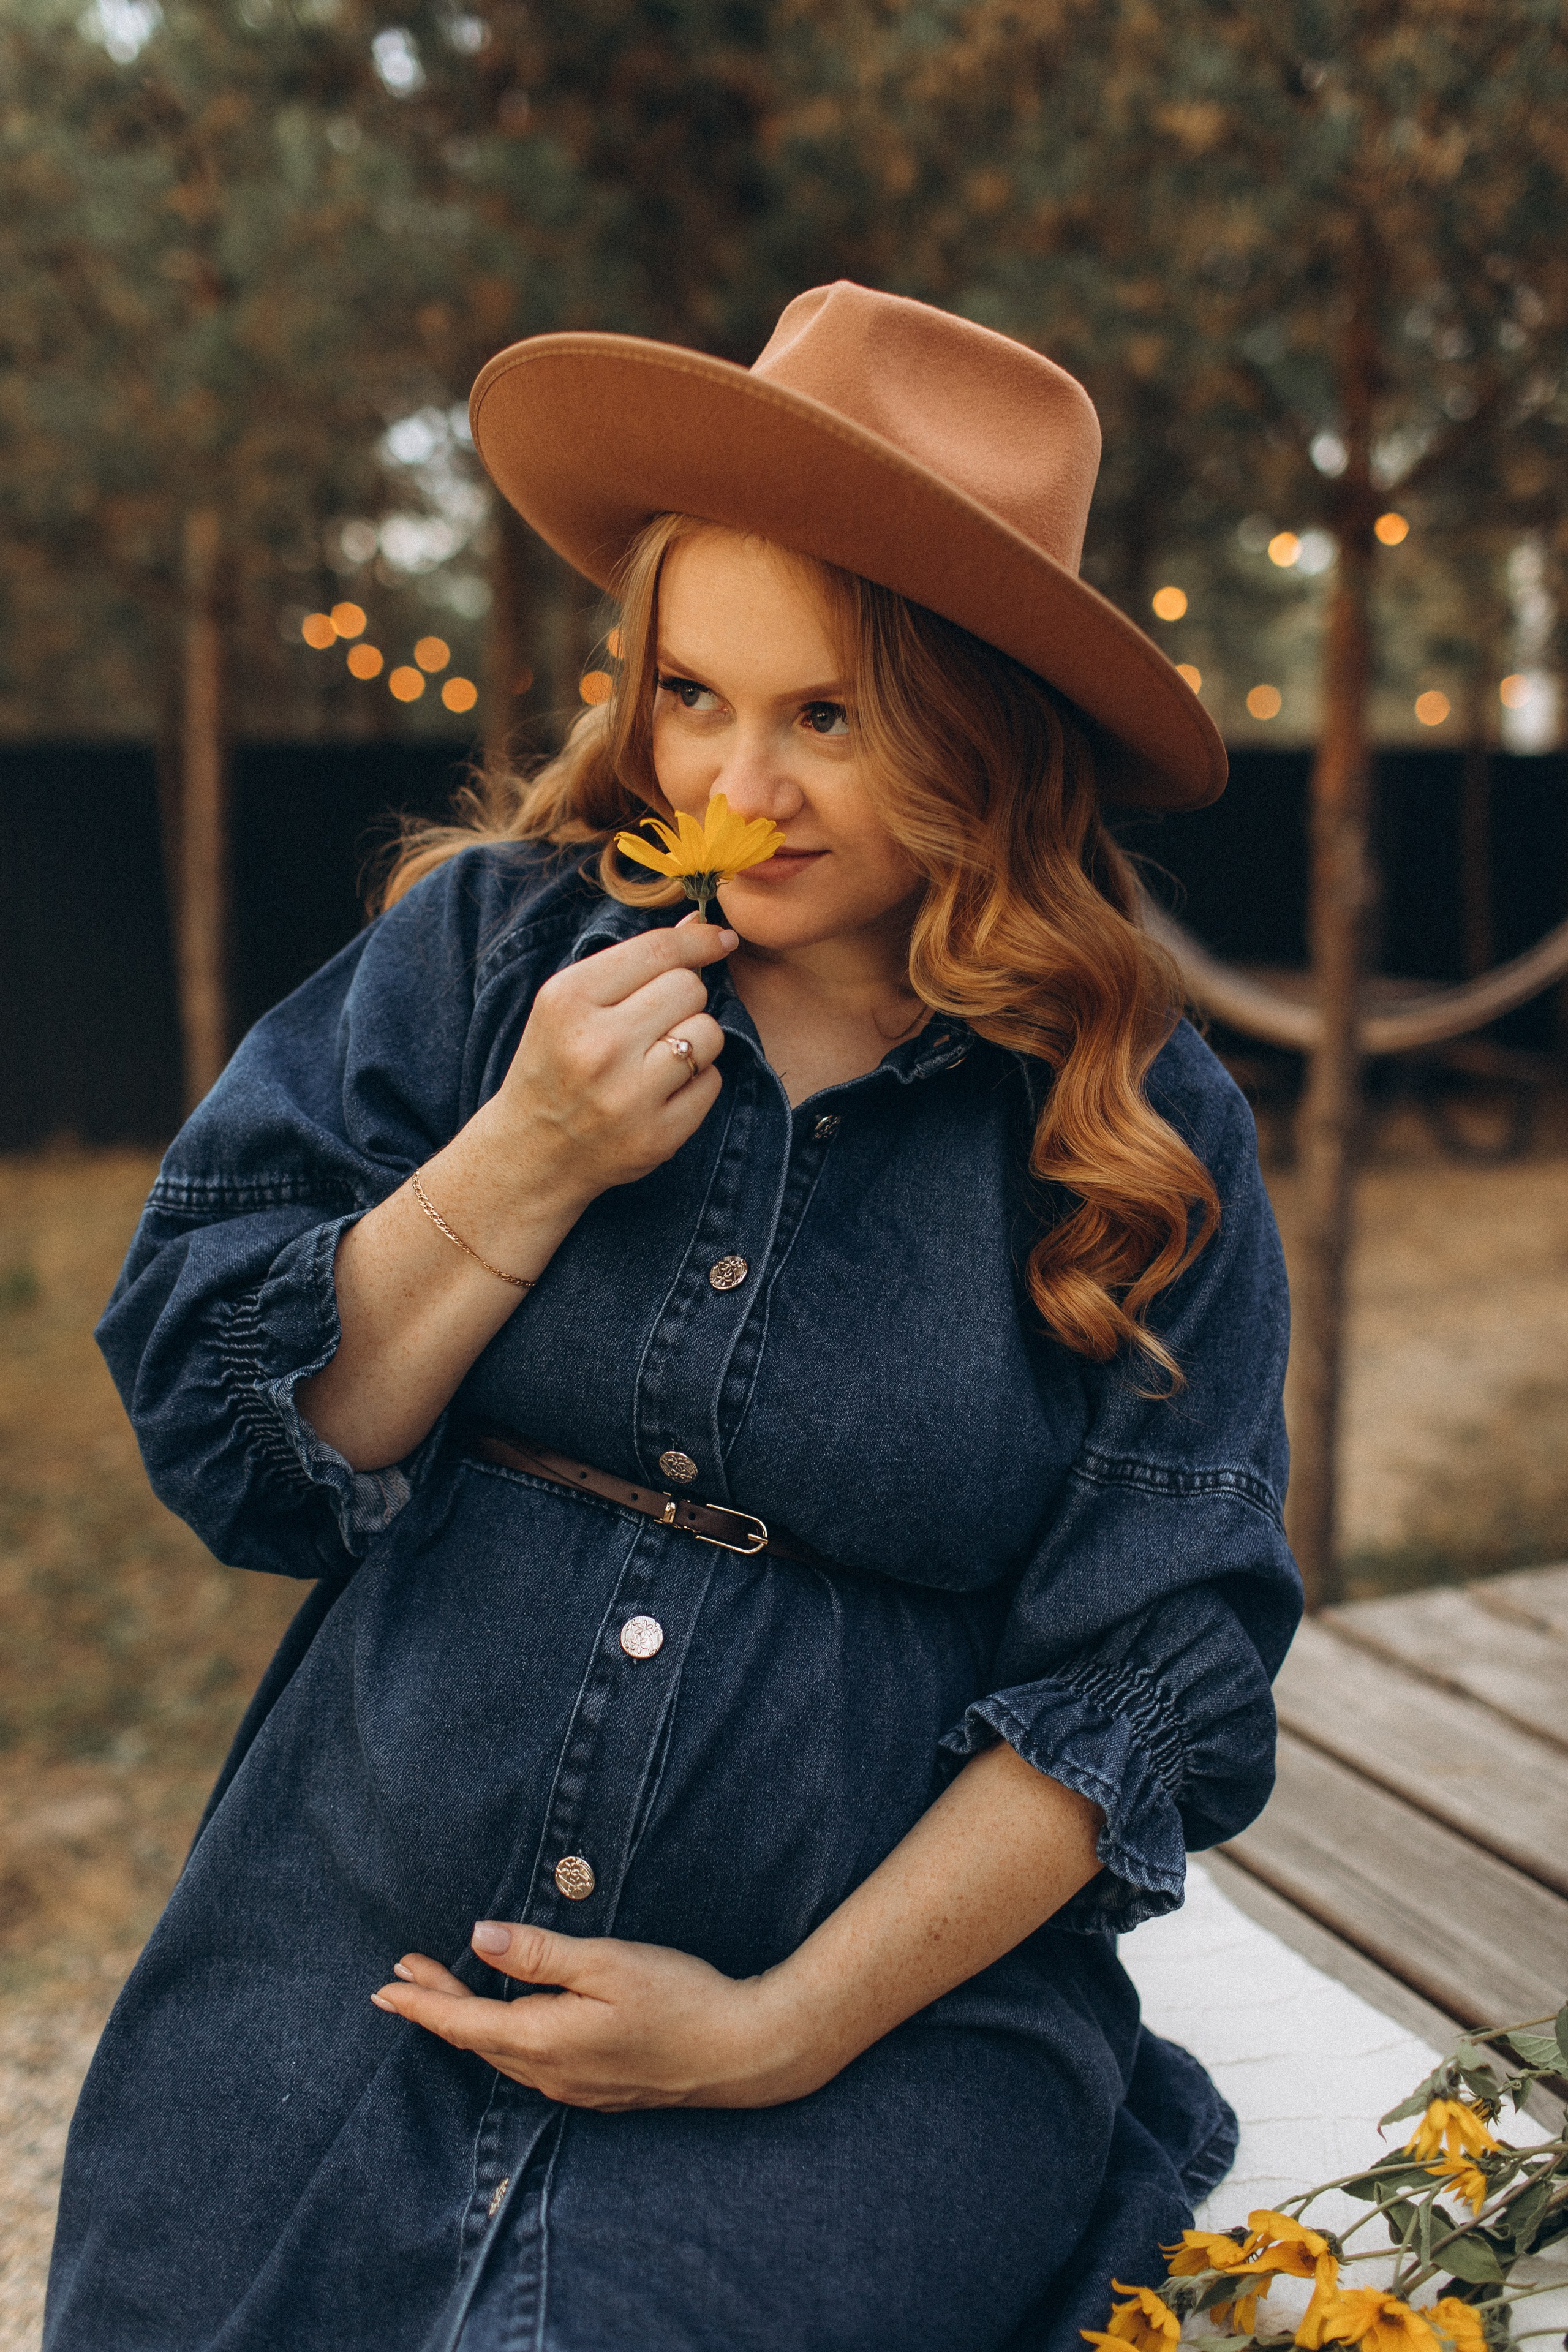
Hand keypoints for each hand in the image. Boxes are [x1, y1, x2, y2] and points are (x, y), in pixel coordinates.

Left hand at [371, 1921, 830, 2111]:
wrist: (742, 2051)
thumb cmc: (680, 1998)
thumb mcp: (608, 1962)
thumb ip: (539, 1953)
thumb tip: (478, 1938)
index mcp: (545, 2041)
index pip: (464, 2023)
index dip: (422, 2004)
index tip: (384, 1986)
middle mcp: (551, 2075)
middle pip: (476, 2041)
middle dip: (436, 2007)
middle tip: (401, 1978)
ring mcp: (574, 2087)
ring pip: (501, 2056)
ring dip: (467, 2024)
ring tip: (442, 1995)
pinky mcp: (597, 2088)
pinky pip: (529, 2065)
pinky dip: (501, 2038)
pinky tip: (506, 2024)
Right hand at [484, 914, 734, 1210]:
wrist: (532, 1152)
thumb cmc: (555, 1064)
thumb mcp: (569, 1004)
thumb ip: (632, 963)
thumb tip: (699, 926)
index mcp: (567, 1001)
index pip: (658, 951)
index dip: (698, 940)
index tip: (719, 940)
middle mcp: (597, 1047)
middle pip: (689, 988)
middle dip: (683, 997)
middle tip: (654, 1021)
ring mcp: (629, 1096)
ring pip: (710, 1033)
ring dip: (695, 1039)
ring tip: (658, 1056)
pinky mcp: (656, 1136)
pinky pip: (713, 1082)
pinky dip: (697, 1082)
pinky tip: (661, 1091)